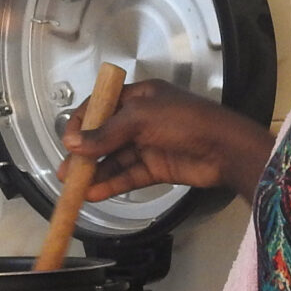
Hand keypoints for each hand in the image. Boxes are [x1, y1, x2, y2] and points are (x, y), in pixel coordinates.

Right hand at [62, 80, 273, 204]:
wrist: (225, 149)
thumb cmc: (185, 121)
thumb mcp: (141, 118)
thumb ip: (106, 133)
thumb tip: (73, 143)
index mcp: (139, 96)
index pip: (102, 107)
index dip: (83, 122)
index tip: (68, 140)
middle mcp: (142, 119)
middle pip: (106, 136)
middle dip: (84, 153)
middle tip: (65, 171)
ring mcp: (149, 145)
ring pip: (115, 159)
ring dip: (95, 173)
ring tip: (75, 188)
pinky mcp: (157, 168)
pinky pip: (128, 176)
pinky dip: (112, 184)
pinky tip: (94, 193)